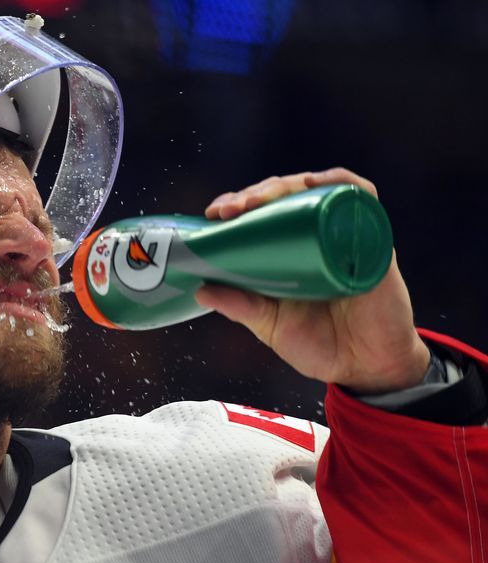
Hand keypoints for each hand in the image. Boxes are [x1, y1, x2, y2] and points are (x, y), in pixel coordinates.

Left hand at [195, 168, 429, 392]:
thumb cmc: (320, 345)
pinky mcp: (372, 242)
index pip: (262, 213)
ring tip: (259, 199)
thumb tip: (201, 289)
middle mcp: (316, 237)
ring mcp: (343, 236)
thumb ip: (240, 306)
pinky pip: (361, 200)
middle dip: (253, 194)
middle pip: (285, 196)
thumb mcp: (270, 326)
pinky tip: (316, 183)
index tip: (213, 214)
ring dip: (285, 186)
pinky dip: (340, 183)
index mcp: (289, 252)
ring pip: (316, 190)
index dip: (237, 205)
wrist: (367, 368)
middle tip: (229, 210)